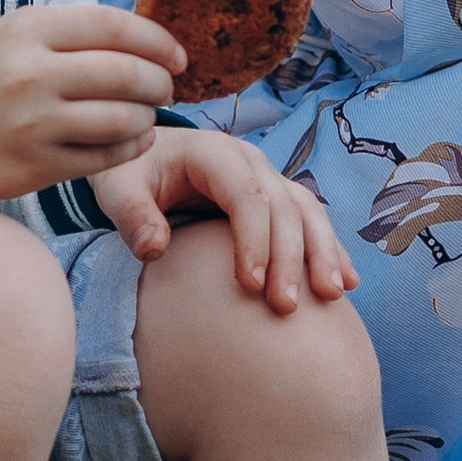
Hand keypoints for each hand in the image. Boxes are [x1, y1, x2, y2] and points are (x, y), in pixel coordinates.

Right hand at [0, 2, 183, 199]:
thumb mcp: (18, 32)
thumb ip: (77, 31)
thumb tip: (151, 39)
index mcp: (28, 30)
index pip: (113, 27)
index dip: (157, 41)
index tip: (177, 56)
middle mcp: (30, 74)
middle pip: (125, 74)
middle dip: (159, 82)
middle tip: (167, 87)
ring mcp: (32, 124)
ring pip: (121, 119)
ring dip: (147, 117)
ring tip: (146, 114)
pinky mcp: (35, 166)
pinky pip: (104, 158)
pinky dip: (132, 147)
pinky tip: (134, 139)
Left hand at [89, 129, 356, 316]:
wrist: (143, 156)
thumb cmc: (129, 173)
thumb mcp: (117, 187)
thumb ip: (131, 215)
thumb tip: (153, 250)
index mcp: (213, 153)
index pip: (245, 195)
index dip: (253, 239)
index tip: (250, 286)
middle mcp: (249, 161)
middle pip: (283, 207)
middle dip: (289, 257)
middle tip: (285, 308)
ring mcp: (267, 177)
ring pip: (307, 211)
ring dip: (322, 252)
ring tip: (330, 296)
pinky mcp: (276, 197)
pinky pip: (311, 220)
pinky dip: (329, 249)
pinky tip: (344, 282)